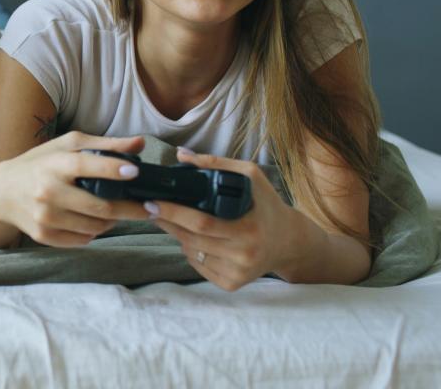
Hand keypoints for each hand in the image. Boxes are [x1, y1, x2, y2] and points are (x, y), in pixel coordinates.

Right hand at [0, 132, 147, 246]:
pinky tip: (95, 223)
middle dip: (130, 209)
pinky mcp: (43, 236)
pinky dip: (94, 232)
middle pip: (100, 207)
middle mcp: (47, 191)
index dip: (113, 169)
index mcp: (54, 164)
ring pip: (95, 227)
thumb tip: (140, 143)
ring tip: (118, 213)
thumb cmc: (40, 163)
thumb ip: (104, 145)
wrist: (1, 192)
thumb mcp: (66, 146)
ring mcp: (45, 217)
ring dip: (113, 222)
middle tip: (149, 208)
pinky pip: (82, 240)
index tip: (136, 172)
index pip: (87, 166)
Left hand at [147, 149, 300, 291]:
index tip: (153, 202)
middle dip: (168, 222)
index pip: (202, 222)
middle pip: (192, 239)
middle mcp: (244, 255)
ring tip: (176, 221)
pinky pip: (199, 267)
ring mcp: (238, 273)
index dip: (174, 212)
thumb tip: (182, 156)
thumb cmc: (267, 205)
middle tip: (152, 208)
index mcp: (249, 229)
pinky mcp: (232, 284)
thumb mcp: (251, 177)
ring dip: (178, 236)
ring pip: (192, 253)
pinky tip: (195, 239)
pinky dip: (191, 252)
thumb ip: (217, 164)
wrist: (288, 242)